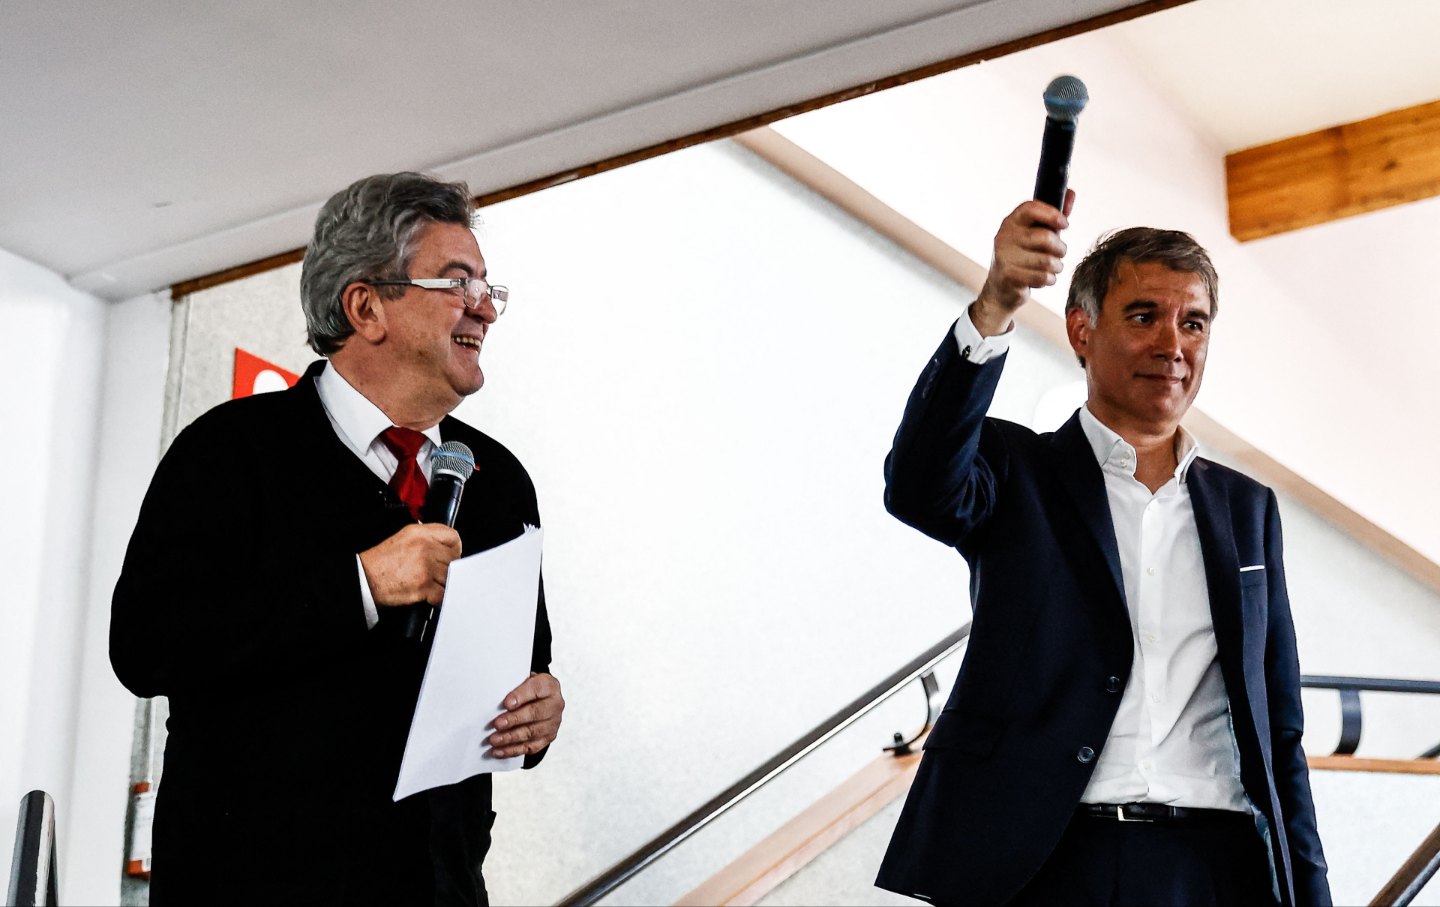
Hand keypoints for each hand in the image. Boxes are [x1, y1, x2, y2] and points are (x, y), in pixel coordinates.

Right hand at [359, 523, 461, 606]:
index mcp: (420, 533)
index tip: (451, 556)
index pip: (452, 537)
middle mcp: (424, 547)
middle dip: (447, 569)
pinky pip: (442, 594)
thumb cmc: (380, 563)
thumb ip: (425, 539)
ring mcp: (425, 567)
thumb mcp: (403, 539)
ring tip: (430, 585)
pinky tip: (429, 596)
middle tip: (437, 575)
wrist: (364, 579)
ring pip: (449, 577)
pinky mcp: (423, 586)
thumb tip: (443, 548)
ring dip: (442, 584)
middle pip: (453, 559)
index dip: (454, 549)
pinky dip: (437, 598)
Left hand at [488, 673, 563, 757]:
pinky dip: (512, 750)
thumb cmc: (528, 690)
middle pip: (535, 713)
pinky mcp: (547, 738)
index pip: (537, 689)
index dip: (521, 696)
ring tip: (494, 740)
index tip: (506, 704)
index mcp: (549, 686)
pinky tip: (498, 750)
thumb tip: (494, 700)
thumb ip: (513, 687)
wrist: (542, 700)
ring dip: (510, 737)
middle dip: (514, 720)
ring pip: (531, 732)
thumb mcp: (524, 681)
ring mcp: (552, 723)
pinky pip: (529, 747)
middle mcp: (554, 705)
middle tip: (497, 724)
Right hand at [971, 189, 1074, 335]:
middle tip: (1059, 253)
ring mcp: (1004, 257)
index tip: (1065, 224)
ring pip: (1047, 260)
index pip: (1031, 208)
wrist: (1000, 289)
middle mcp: (1004, 237)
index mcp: (1011, 222)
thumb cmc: (1023, 257)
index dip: (1052, 214)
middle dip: (1060, 248)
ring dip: (1056, 267)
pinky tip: (1043, 279)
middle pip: (1046, 237)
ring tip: (1052, 268)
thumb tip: (1071, 193)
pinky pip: (1042, 277)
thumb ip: (1053, 216)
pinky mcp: (1008, 276)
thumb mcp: (1037, 234)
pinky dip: (1049, 280)